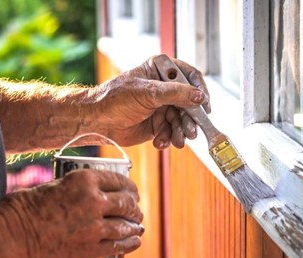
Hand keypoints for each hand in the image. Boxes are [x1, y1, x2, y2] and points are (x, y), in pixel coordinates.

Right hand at [0, 169, 143, 257]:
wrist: (10, 240)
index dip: (129, 187)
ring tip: (137, 226)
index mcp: (84, 180)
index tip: (132, 191)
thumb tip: (86, 193)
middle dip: (134, 206)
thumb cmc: (22, 210)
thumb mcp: (52, 187)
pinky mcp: (91, 249)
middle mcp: (94, 201)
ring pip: (126, 225)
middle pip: (126, 203)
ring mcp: (95, 227)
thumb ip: (74, 189)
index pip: (118, 180)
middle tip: (135, 210)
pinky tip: (136, 240)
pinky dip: (131, 242)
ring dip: (135, 225)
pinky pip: (119, 245)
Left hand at [90, 54, 210, 148]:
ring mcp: (162, 106)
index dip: (200, 91)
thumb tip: (199, 96)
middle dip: (190, 119)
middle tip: (191, 132)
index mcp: (161, 70)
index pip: (190, 77)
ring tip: (176, 141)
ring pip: (182, 120)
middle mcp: (165, 88)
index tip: (204, 106)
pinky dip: (168, 139)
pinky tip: (159, 142)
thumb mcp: (147, 92)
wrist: (97, 121)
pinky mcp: (158, 124)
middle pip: (189, 102)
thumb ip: (175, 94)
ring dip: (180, 132)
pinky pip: (171, 132)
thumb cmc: (115, 99)